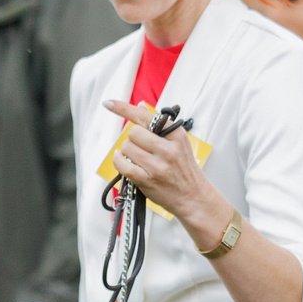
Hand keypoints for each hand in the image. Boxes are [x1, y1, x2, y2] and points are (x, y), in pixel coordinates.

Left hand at [103, 99, 224, 243]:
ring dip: (127, 152)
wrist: (194, 198)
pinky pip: (123, 165)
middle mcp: (168, 149)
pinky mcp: (148, 180)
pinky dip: (119, 161)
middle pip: (134, 132)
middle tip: (140, 147)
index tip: (108, 103)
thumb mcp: (179, 144)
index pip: (146, 116)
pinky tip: (123, 161)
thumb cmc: (184, 170)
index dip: (124, 108)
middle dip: (132, 138)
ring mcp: (158, 166)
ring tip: (137, 158)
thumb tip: (140, 106)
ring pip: (127, 147)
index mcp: (177, 136)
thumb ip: (160, 126)